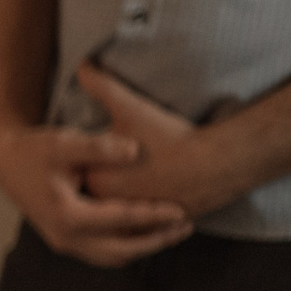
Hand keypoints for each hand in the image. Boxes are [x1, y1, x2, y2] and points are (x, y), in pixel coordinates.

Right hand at [0, 110, 189, 267]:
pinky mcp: (67, 241)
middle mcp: (65, 237)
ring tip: (172, 232)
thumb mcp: (65, 143)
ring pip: (114, 256)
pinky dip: (128, 245)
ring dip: (144, 246)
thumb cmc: (36, 150)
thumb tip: (136, 150)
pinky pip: (104, 252)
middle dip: (156, 240)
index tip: (181, 211)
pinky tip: (147, 231)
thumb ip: (99, 147)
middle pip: (122, 249)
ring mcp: (64, 242)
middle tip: (185, 227)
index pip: (120, 220)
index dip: (153, 216)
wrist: (7, 163)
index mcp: (67, 215)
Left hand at [76, 62, 248, 218]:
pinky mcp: (156, 227)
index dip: (76, 161)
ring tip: (125, 182)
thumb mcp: (132, 108)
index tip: (77, 153)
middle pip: (91, 195)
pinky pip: (141, 222)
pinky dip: (140, 213)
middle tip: (100, 170)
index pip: (72, 174)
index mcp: (94, 180)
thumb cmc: (170, 137)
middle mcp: (108, 206)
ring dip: (118, 199)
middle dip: (93, 181)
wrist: (217, 165)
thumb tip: (82, 63)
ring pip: (116, 210)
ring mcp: (132, 220)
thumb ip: (103, 87)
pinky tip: (146, 196)